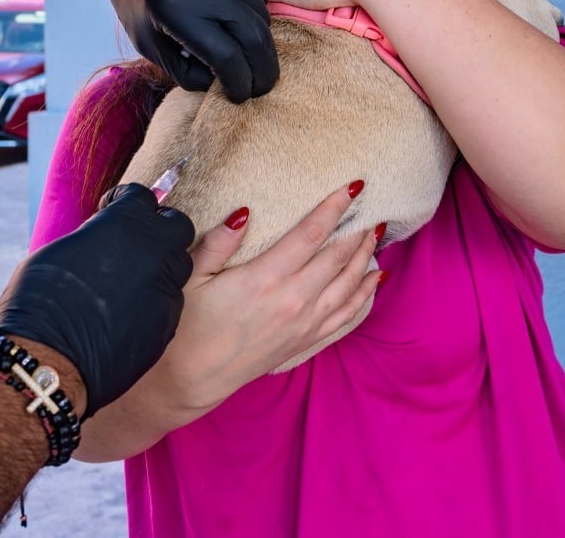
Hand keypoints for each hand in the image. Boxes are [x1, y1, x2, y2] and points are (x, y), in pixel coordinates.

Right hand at [0, 184, 194, 416]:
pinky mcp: (168, 323)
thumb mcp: (60, 252)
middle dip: (160, 229)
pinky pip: (169, 302)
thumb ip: (94, 237)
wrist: (50, 362)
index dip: (127, 201)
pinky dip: (154, 302)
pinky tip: (129, 314)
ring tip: (133, 280)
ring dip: (161, 266)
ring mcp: (166, 289)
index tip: (116, 209)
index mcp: (125, 223)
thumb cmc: (39, 302)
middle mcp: (155, 251)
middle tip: (137, 242)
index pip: (144, 196)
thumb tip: (103, 237)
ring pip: (179, 266)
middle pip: (177, 226)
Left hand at [92, 0, 278, 101]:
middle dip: (263, 68)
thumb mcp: (147, 43)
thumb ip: (185, 71)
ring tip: (247, 50)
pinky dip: (256, 6)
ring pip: (261, 10)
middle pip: (254, 35)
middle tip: (262, 85)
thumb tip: (223, 84)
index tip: (241, 95)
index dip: (239, 82)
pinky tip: (240, 15)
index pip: (226, 56)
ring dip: (258, 38)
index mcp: (173, 8)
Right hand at [156, 182, 382, 410]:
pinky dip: (365, 295)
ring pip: (350, 284)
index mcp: (266, 277)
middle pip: (338, 256)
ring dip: (365, 256)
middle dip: (358, 229)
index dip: (335, 208)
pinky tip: (374, 279)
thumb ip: (218, 243)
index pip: (312, 234)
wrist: (193, 377)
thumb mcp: (192, 277)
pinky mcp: (307, 341)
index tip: (352, 187)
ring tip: (376, 234)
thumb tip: (243, 213)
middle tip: (371, 207)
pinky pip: (348, 316)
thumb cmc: (188, 324)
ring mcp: (305, 324)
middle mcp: (293, 300)